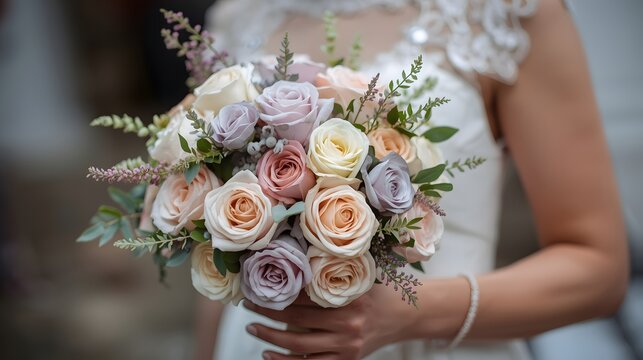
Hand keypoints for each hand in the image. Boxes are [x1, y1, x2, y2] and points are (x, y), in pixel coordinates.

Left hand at [243, 285, 411, 359]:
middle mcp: (348, 325)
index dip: (279, 293)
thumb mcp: (358, 276)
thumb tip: (290, 266)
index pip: (305, 298)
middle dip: (268, 314)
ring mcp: (347, 346)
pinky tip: (269, 354)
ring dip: (272, 338)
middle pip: (298, 322)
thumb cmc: (377, 290)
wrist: (405, 316)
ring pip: (299, 347)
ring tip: (253, 328)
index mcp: (349, 299)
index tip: (258, 287)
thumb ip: (329, 274)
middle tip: (247, 306)